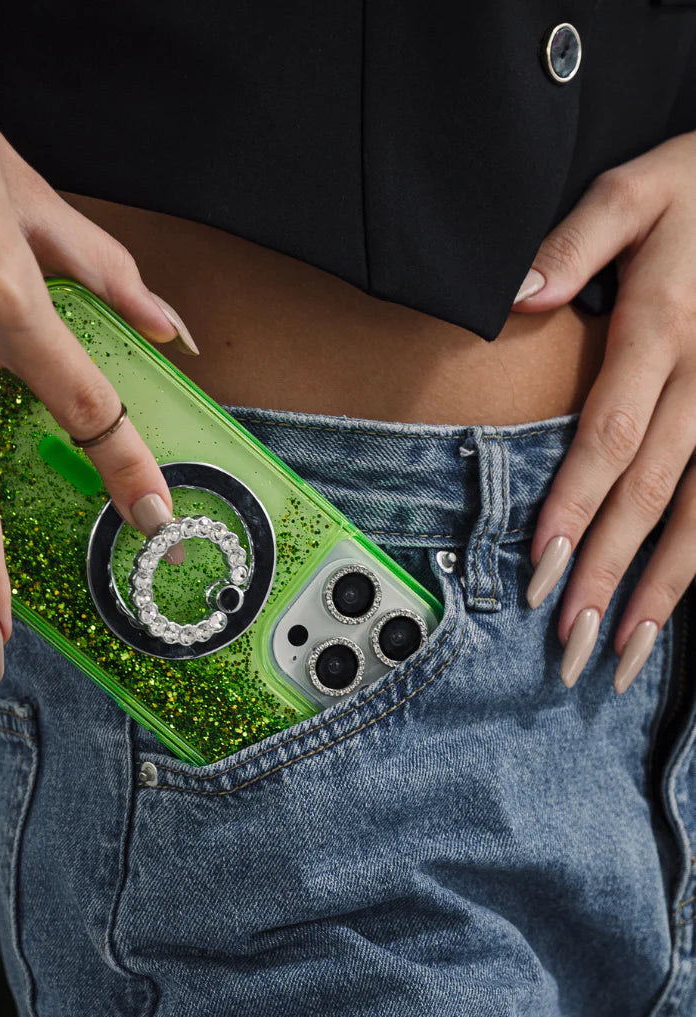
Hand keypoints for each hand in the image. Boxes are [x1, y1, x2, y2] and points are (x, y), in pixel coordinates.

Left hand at [511, 131, 695, 693]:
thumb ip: (577, 241)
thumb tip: (518, 295)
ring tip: (624, 654)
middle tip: (570, 645)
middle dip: (609, 571)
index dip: (575, 504)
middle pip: (652, 491)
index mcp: (667, 327)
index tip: (542, 568)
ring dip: (661, 589)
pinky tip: (672, 609)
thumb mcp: (639, 188)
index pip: (611, 433)